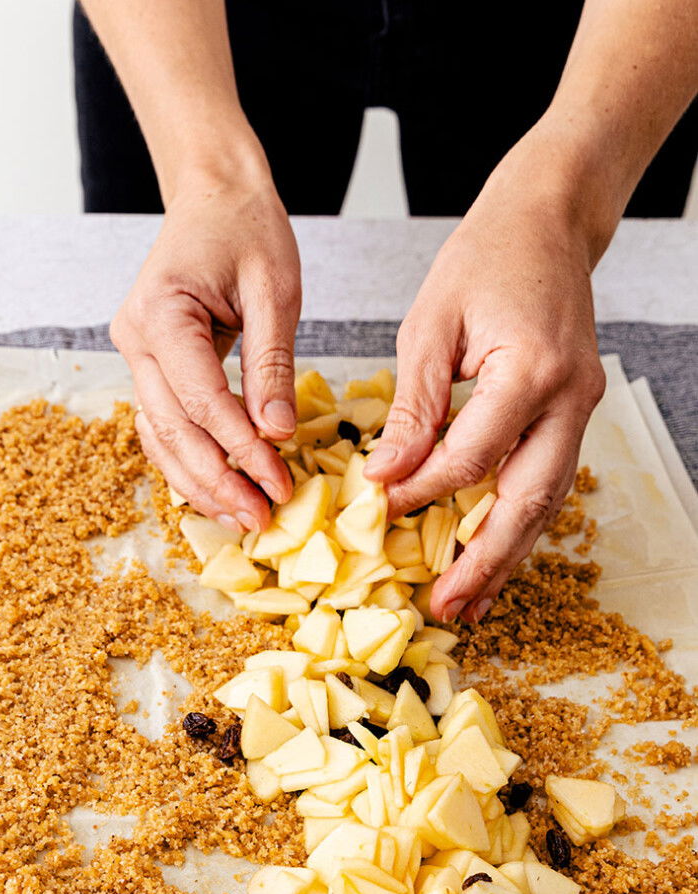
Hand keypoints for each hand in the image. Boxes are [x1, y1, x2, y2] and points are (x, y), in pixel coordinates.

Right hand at [112, 178, 300, 531]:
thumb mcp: (274, 290)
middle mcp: (134, 339)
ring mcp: (134, 355)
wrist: (213, 196)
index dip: (238, 448)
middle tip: (259, 519)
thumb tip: (275, 434)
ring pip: (159, 437)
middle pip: (171, 429)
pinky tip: (218, 490)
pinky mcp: (147, 367)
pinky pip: (162, 425)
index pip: (201, 399)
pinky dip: (188, 460)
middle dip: (216, 480)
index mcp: (160, 313)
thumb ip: (272, 364)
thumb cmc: (247, 229)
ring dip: (198, 482)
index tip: (277, 483)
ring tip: (241, 518)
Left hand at [365, 162, 605, 623]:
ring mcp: (580, 408)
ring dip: (507, 555)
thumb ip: (412, 406)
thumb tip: (385, 474)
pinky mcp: (572, 412)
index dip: (421, 491)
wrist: (548, 223)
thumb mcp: (429, 327)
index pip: (470, 458)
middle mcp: (569, 398)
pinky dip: (517, 522)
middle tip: (446, 605)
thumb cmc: (483, 261)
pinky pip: (545, 480)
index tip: (378, 510)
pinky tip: (490, 553)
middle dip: (486, 559)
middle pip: (527, 499)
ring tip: (470, 602)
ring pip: (546, 501)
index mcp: (530, 371)